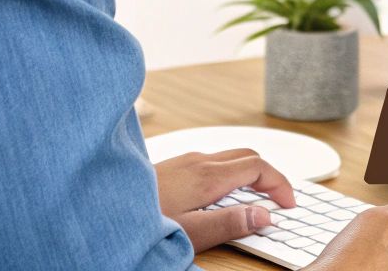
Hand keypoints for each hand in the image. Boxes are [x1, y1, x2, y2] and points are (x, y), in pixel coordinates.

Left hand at [153, 148, 296, 251]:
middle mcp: (197, 160)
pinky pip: (210, 161)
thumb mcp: (190, 232)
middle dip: (269, 174)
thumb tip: (264, 215)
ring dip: (248, 173)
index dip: (280, 184)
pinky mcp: (171, 166)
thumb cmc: (139, 222)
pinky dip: (228, 173)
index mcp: (207, 175)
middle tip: (279, 199)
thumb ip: (229, 223)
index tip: (288, 204)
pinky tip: (220, 194)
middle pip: (247, 155)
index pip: (258, 166)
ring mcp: (183, 160)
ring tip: (253, 198)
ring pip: (228, 157)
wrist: (99, 208)